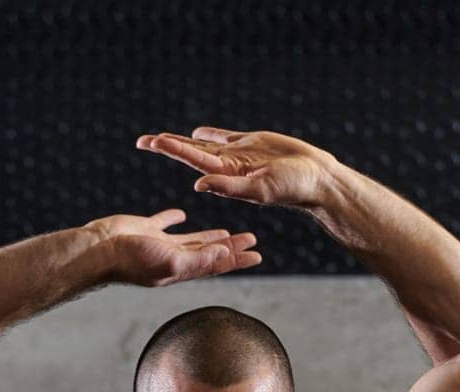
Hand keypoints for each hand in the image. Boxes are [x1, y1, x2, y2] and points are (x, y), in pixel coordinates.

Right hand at [86, 208, 260, 287]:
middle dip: (231, 247)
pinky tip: (182, 215)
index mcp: (182, 269)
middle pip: (210, 253)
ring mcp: (160, 244)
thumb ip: (198, 259)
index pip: (217, 264)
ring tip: (226, 233)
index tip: (258, 255)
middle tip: (251, 239)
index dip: (238, 259)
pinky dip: (175, 219)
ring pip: (192, 240)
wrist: (99, 249)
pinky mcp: (146, 229)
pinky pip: (165, 223)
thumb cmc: (132, 260)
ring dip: (210, 237)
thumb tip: (224, 254)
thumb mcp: (171, 261)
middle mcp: (174, 258)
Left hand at [135, 127, 339, 208]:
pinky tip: (197, 133)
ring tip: (162, 139)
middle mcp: (229, 166)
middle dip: (167, 146)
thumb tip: (198, 185)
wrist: (316, 179)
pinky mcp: (253, 145)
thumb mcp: (259, 189)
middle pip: (191, 153)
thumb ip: (229, 187)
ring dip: (183, 142)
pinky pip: (226, 138)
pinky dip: (210, 136)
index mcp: (227, 176)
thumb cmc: (292, 188)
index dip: (172, 149)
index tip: (152, 142)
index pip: (193, 159)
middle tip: (142, 141)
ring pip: (205, 145)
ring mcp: (240, 155)